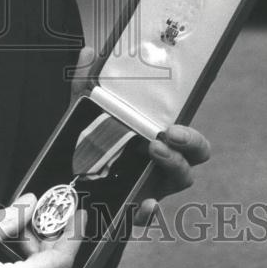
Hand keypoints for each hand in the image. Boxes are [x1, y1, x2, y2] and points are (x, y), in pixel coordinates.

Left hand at [70, 47, 211, 227]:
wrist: (71, 190)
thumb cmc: (91, 146)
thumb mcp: (84, 115)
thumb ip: (86, 85)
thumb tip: (89, 50)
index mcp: (157, 142)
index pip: (189, 140)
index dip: (190, 136)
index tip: (172, 128)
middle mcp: (161, 166)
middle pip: (195, 159)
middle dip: (190, 146)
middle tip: (165, 137)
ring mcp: (151, 188)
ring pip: (181, 181)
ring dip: (174, 166)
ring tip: (153, 152)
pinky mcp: (134, 209)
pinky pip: (147, 216)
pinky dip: (147, 212)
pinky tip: (141, 204)